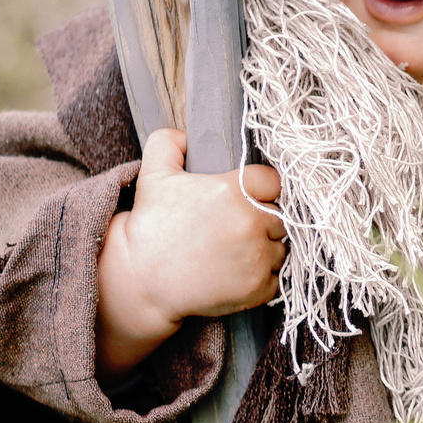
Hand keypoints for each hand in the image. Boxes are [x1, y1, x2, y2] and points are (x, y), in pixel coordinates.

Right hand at [97, 129, 285, 380]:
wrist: (141, 280)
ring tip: (235, 250)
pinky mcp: (259, 288)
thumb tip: (188, 135)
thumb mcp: (153, 175)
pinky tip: (236, 272)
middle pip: (281, 214)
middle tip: (237, 226)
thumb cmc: (150, 226)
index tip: (248, 198)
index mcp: (234, 191)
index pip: (274, 181)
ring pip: (281, 246)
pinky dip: (261, 276)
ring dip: (265, 247)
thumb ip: (170, 143)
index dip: (261, 189)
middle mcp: (252, 223)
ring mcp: (258, 258)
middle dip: (264, 218)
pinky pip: (276, 277)